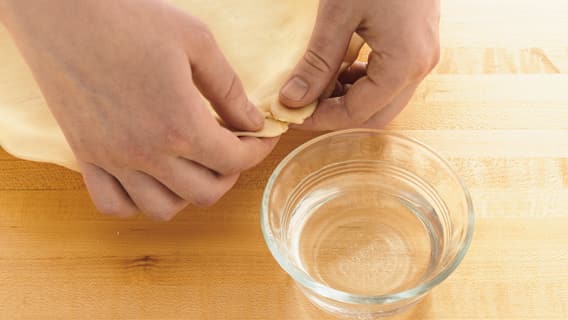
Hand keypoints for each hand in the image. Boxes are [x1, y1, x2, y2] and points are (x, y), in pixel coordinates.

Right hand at [1, 0, 275, 219]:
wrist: (60, 11)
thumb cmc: (129, 18)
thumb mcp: (195, 42)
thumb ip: (228, 88)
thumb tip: (252, 120)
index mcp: (180, 125)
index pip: (235, 160)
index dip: (258, 150)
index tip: (262, 137)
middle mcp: (147, 154)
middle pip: (206, 193)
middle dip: (230, 173)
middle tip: (232, 147)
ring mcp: (113, 160)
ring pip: (162, 208)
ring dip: (189, 193)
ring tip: (194, 164)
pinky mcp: (86, 156)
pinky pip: (114, 205)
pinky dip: (138, 202)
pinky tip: (150, 177)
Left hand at [279, 0, 439, 129]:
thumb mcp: (338, 13)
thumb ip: (317, 61)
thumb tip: (293, 99)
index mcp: (405, 63)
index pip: (358, 112)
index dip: (322, 119)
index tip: (293, 113)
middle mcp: (420, 66)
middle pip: (376, 114)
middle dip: (337, 113)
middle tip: (304, 103)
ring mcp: (423, 55)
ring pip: (384, 99)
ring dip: (350, 98)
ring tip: (318, 83)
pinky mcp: (418, 43)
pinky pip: (390, 78)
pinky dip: (363, 81)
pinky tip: (340, 67)